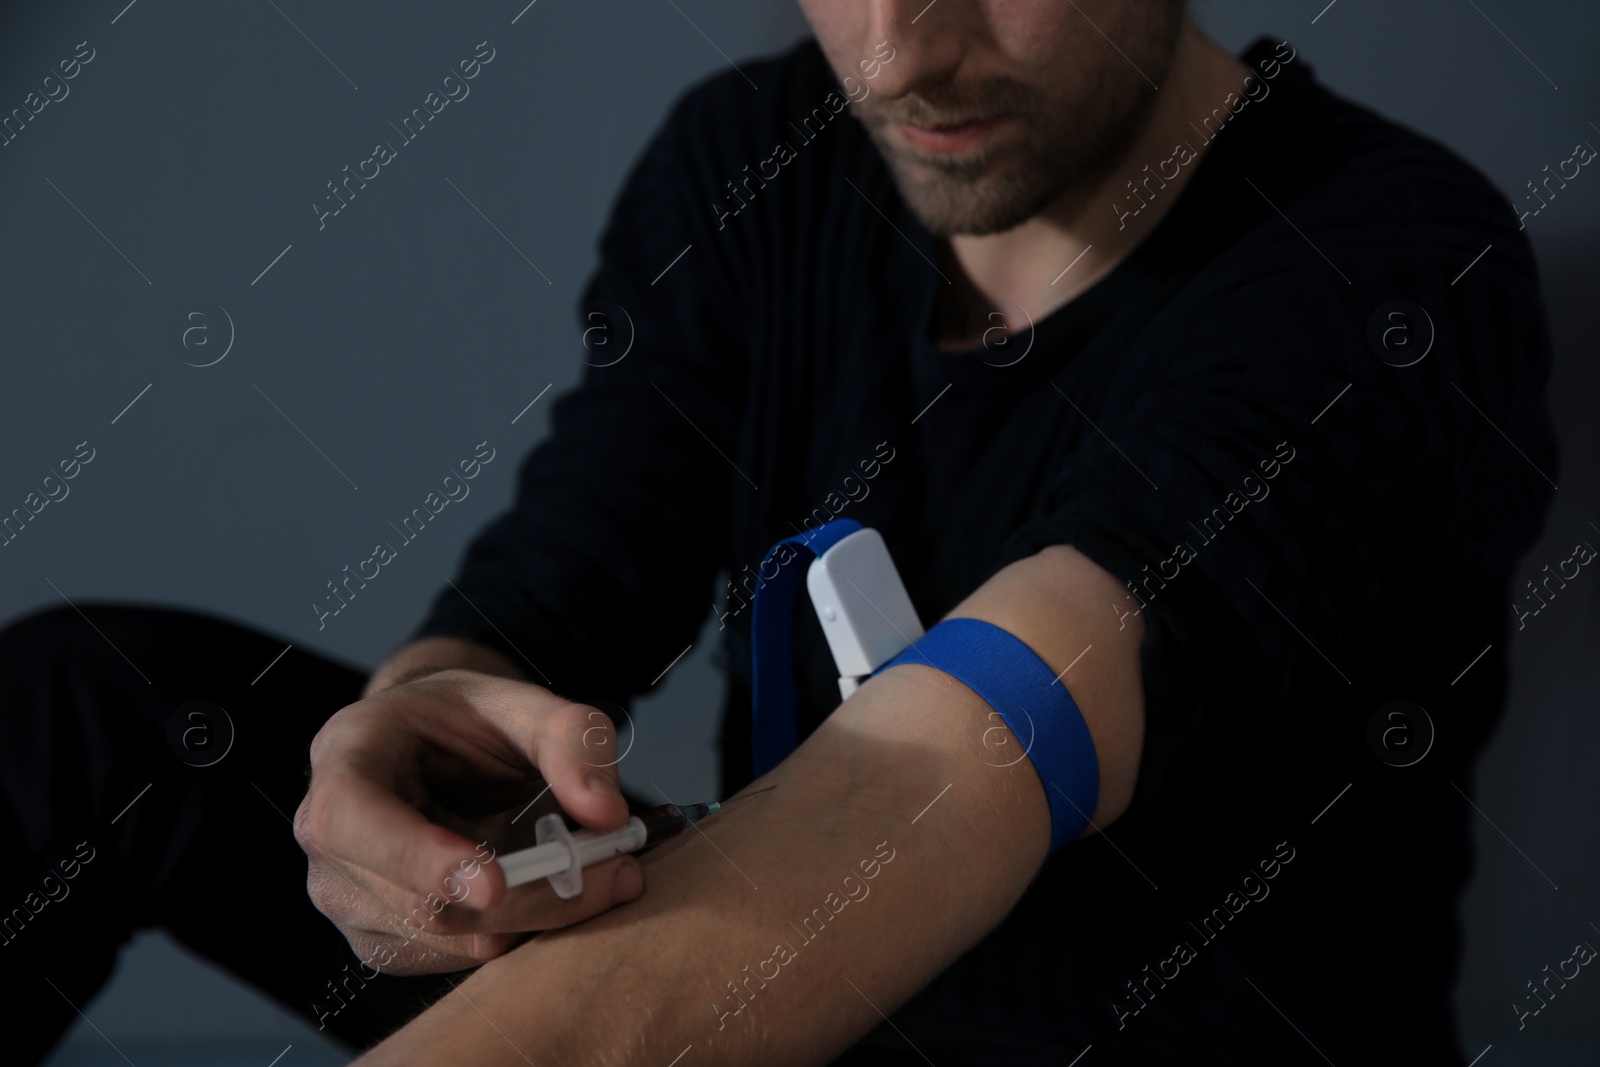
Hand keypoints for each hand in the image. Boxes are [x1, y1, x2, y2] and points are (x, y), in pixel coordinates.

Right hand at [294, 669, 645, 974]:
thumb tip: (606, 812)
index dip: (418, 858)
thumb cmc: (466, 720)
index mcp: (346, 757)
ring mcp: (350, 898)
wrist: (436, 747)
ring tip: (595, 868)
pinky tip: (549, 889)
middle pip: (418, 901)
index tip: (493, 883)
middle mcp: (329, 837)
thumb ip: (572, 739)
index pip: (353, 820)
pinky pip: (461, 956)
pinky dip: (520, 930)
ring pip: (450, 939)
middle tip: (616, 871)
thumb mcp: (521, 702)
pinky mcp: (386, 939)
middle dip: (526, 896)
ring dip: (536, 916)